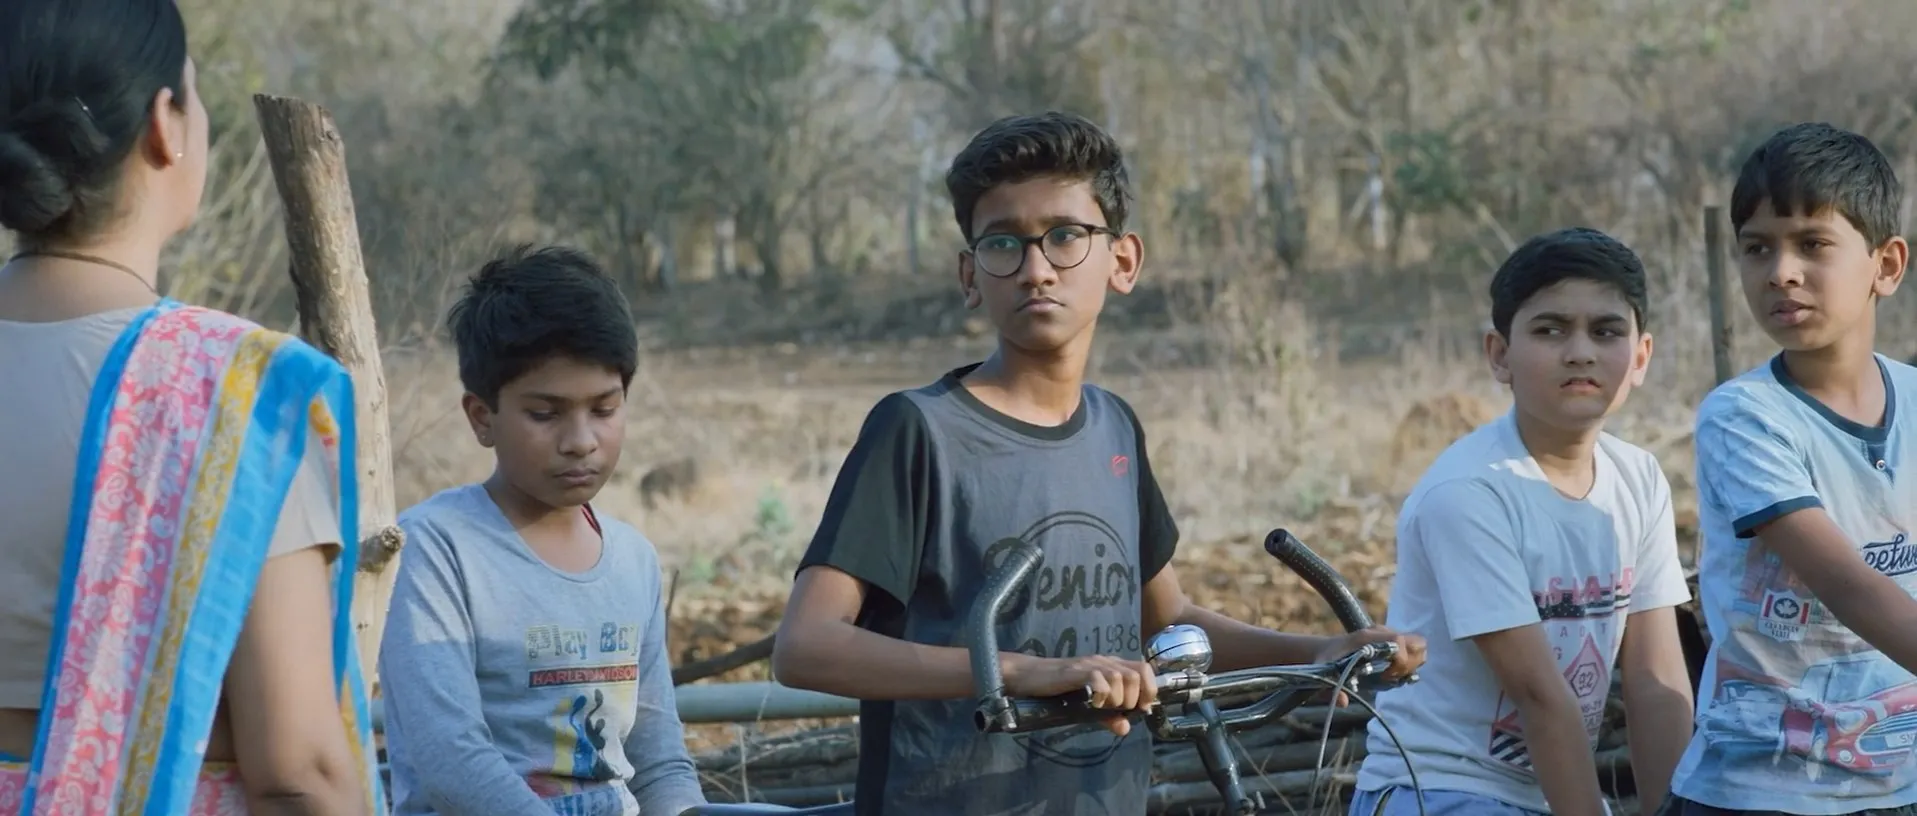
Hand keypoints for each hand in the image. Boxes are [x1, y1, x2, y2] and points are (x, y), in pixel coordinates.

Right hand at [1001, 652, 1157, 735]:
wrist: (1031, 677)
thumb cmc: (1060, 691)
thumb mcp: (1089, 706)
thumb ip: (1108, 716)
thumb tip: (1125, 728)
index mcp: (1112, 666)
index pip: (1145, 669)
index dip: (1149, 689)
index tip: (1139, 708)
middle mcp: (1105, 661)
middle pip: (1136, 675)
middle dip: (1132, 699)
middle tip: (1116, 710)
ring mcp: (1090, 664)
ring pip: (1121, 678)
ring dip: (1117, 699)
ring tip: (1102, 707)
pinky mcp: (1076, 671)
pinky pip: (1100, 680)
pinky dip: (1101, 695)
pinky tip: (1092, 703)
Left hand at [1312, 627, 1427, 704]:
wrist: (1327, 650)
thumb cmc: (1327, 661)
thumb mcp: (1324, 674)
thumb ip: (1331, 689)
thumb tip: (1344, 702)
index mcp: (1367, 637)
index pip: (1398, 640)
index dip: (1401, 660)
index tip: (1387, 677)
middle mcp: (1381, 633)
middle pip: (1417, 641)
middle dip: (1412, 663)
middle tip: (1395, 677)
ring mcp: (1389, 635)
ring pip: (1418, 645)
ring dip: (1413, 664)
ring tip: (1396, 676)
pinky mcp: (1392, 642)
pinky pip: (1412, 650)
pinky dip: (1409, 663)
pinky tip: (1394, 673)